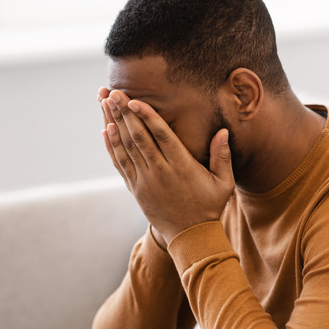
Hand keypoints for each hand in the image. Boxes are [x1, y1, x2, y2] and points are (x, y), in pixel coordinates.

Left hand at [98, 88, 234, 243]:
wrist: (190, 237)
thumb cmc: (209, 206)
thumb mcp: (223, 183)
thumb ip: (222, 156)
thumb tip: (223, 131)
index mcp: (182, 166)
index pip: (161, 136)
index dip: (146, 116)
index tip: (133, 100)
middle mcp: (160, 172)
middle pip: (138, 137)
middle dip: (123, 113)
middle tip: (112, 92)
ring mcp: (145, 181)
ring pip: (126, 148)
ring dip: (114, 123)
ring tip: (104, 102)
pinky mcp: (136, 188)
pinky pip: (120, 164)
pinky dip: (111, 146)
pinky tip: (105, 129)